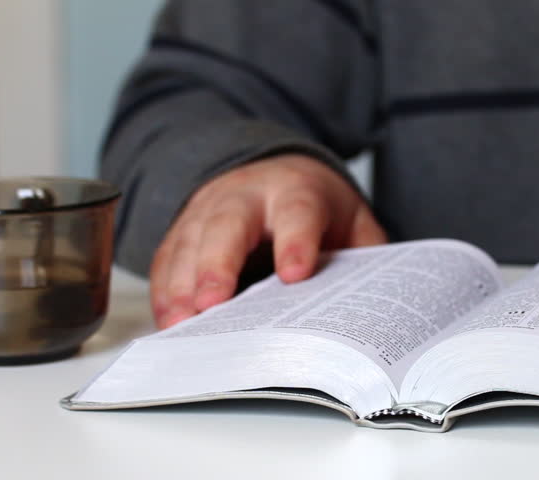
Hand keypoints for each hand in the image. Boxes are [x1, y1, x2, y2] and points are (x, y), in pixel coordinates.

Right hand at [150, 154, 386, 328]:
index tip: (295, 275)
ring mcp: (209, 210)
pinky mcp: (184, 230)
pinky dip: (164, 291)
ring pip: (188, 242)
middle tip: (212, 303)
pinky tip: (168, 321)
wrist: (274, 171)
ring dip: (181, 286)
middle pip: (227, 225)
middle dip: (217, 264)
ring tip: (180, 326)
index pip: (297, 212)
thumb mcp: (353, 219)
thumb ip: (364, 253)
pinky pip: (167, 259)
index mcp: (296, 190)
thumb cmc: (315, 205)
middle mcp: (246, 195)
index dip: (295, 242)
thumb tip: (374, 304)